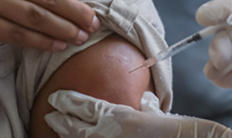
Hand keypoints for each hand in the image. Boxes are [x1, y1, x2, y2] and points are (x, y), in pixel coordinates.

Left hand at [45, 90, 231, 137]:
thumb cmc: (181, 131)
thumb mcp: (161, 116)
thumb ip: (148, 109)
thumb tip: (143, 101)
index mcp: (120, 117)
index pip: (85, 107)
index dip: (68, 102)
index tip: (56, 98)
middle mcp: (111, 135)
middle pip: (76, 129)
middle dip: (61, 122)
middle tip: (50, 115)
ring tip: (58, 132)